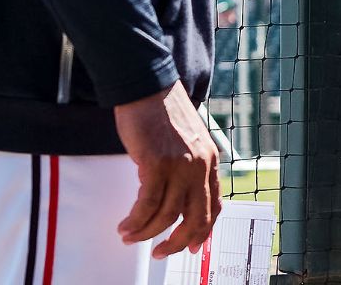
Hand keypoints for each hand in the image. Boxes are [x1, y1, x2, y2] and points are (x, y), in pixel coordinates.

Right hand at [115, 82, 222, 258]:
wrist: (147, 87)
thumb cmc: (162, 112)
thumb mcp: (188, 141)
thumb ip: (189, 167)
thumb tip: (178, 197)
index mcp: (210, 161)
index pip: (214, 206)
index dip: (203, 231)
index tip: (191, 247)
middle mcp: (199, 165)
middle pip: (195, 219)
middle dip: (177, 242)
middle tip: (160, 253)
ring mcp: (179, 165)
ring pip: (166, 216)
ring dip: (146, 233)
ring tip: (130, 236)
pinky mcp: (156, 164)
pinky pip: (146, 205)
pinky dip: (135, 221)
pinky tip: (125, 226)